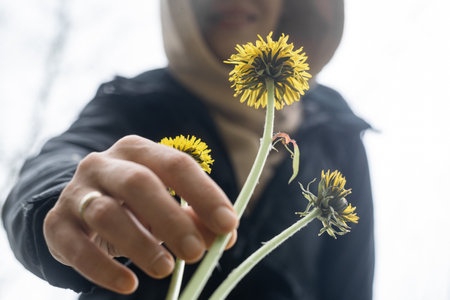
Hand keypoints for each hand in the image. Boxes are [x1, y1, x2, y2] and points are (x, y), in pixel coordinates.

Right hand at [43, 135, 237, 293]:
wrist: (80, 207)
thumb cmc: (134, 205)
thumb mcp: (165, 205)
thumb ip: (196, 217)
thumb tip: (225, 235)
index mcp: (138, 151)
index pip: (176, 164)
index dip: (204, 193)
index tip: (228, 224)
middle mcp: (104, 164)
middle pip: (139, 183)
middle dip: (172, 218)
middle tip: (196, 252)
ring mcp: (77, 191)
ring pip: (106, 213)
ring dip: (140, 243)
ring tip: (165, 269)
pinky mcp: (57, 223)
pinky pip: (75, 246)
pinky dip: (102, 269)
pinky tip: (128, 285)